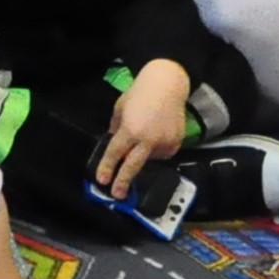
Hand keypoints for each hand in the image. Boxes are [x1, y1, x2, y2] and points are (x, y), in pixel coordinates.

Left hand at [96, 60, 193, 200]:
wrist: (167, 84)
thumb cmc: (141, 93)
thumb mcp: (120, 108)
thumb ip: (116, 128)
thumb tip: (115, 142)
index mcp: (130, 130)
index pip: (115, 153)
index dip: (107, 167)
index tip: (102, 179)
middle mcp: (147, 139)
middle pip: (133, 165)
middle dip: (123, 181)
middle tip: (117, 193)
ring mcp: (163, 142)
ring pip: (149, 158)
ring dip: (143, 154)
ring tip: (146, 132)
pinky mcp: (176, 142)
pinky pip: (163, 153)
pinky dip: (157, 148)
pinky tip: (156, 134)